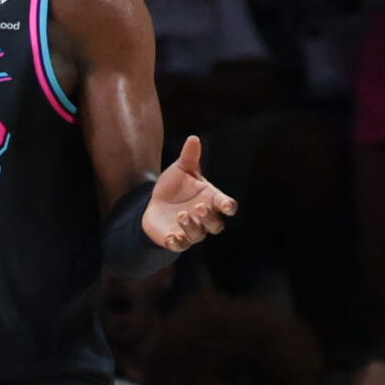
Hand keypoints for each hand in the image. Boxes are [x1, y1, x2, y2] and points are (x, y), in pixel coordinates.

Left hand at [139, 135, 237, 252]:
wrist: (155, 203)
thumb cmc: (175, 186)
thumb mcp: (181, 169)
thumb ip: (189, 157)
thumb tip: (193, 138)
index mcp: (210, 200)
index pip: (226, 205)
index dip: (228, 206)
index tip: (228, 205)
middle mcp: (203, 218)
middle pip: (215, 225)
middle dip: (209, 218)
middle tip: (199, 207)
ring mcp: (190, 231)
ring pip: (198, 235)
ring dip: (192, 227)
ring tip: (182, 214)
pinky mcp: (175, 239)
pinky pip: (180, 246)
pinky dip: (177, 242)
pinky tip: (171, 236)